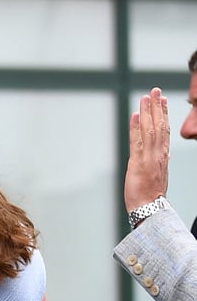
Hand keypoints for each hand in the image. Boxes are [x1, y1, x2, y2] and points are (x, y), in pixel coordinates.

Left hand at [124, 87, 169, 213]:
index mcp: (163, 157)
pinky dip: (136, 127)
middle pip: (159, 126)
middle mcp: (158, 154)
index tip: (163, 100)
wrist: (149, 210)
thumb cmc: (152, 196)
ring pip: (150, 130)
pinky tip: (135, 115)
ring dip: (147, 112)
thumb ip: (162, 162)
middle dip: (157, 107)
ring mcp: (149, 158)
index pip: (165, 130)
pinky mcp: (138, 164)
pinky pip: (137, 142)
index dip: (164, 114)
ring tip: (146, 97)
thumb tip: (166, 154)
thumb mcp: (160, 175)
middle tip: (155, 90)